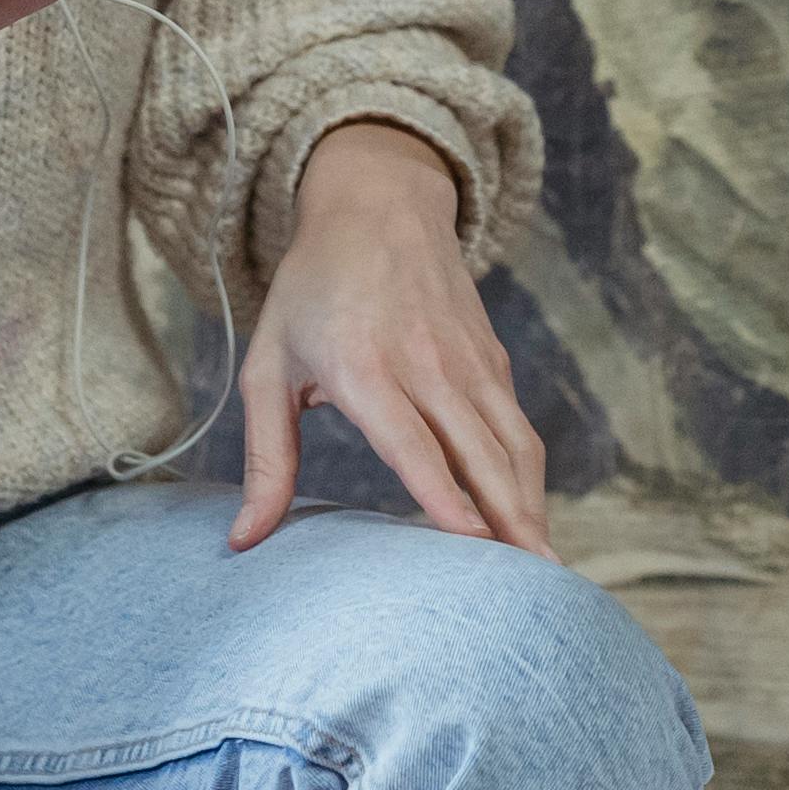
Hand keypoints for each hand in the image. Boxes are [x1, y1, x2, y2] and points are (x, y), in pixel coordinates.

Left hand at [232, 121, 552, 556]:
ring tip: (545, 570)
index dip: (445, 495)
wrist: (378, 202)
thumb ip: (264, 457)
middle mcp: (426, 365)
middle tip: (533, 587)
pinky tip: (529, 521)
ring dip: (532, 508)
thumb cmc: (312, 289)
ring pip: (512, 444)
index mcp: (364, 369)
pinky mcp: (492, 359)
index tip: (474, 544)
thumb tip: (244, 541)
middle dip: (510, 523)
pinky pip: (517, 428)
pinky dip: (528, 478)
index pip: (414, 444)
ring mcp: (468, 361)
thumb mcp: (268, 366)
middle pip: (480, 454)